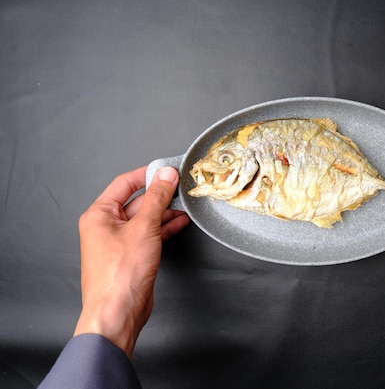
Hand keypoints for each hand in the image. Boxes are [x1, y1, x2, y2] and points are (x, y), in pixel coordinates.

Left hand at [73, 166, 189, 357]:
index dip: (147, 174)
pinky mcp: (132, 256)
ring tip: (186, 206)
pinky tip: (180, 223)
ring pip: (145, 219)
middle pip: (137, 201)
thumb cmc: (120, 274)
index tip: (167, 170)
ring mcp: (119, 243)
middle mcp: (106, 227)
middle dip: (160, 195)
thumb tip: (166, 175)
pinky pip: (149, 235)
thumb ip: (157, 199)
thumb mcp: (143, 227)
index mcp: (99, 214)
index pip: (124, 183)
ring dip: (165, 212)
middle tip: (181, 188)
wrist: (118, 312)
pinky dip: (164, 228)